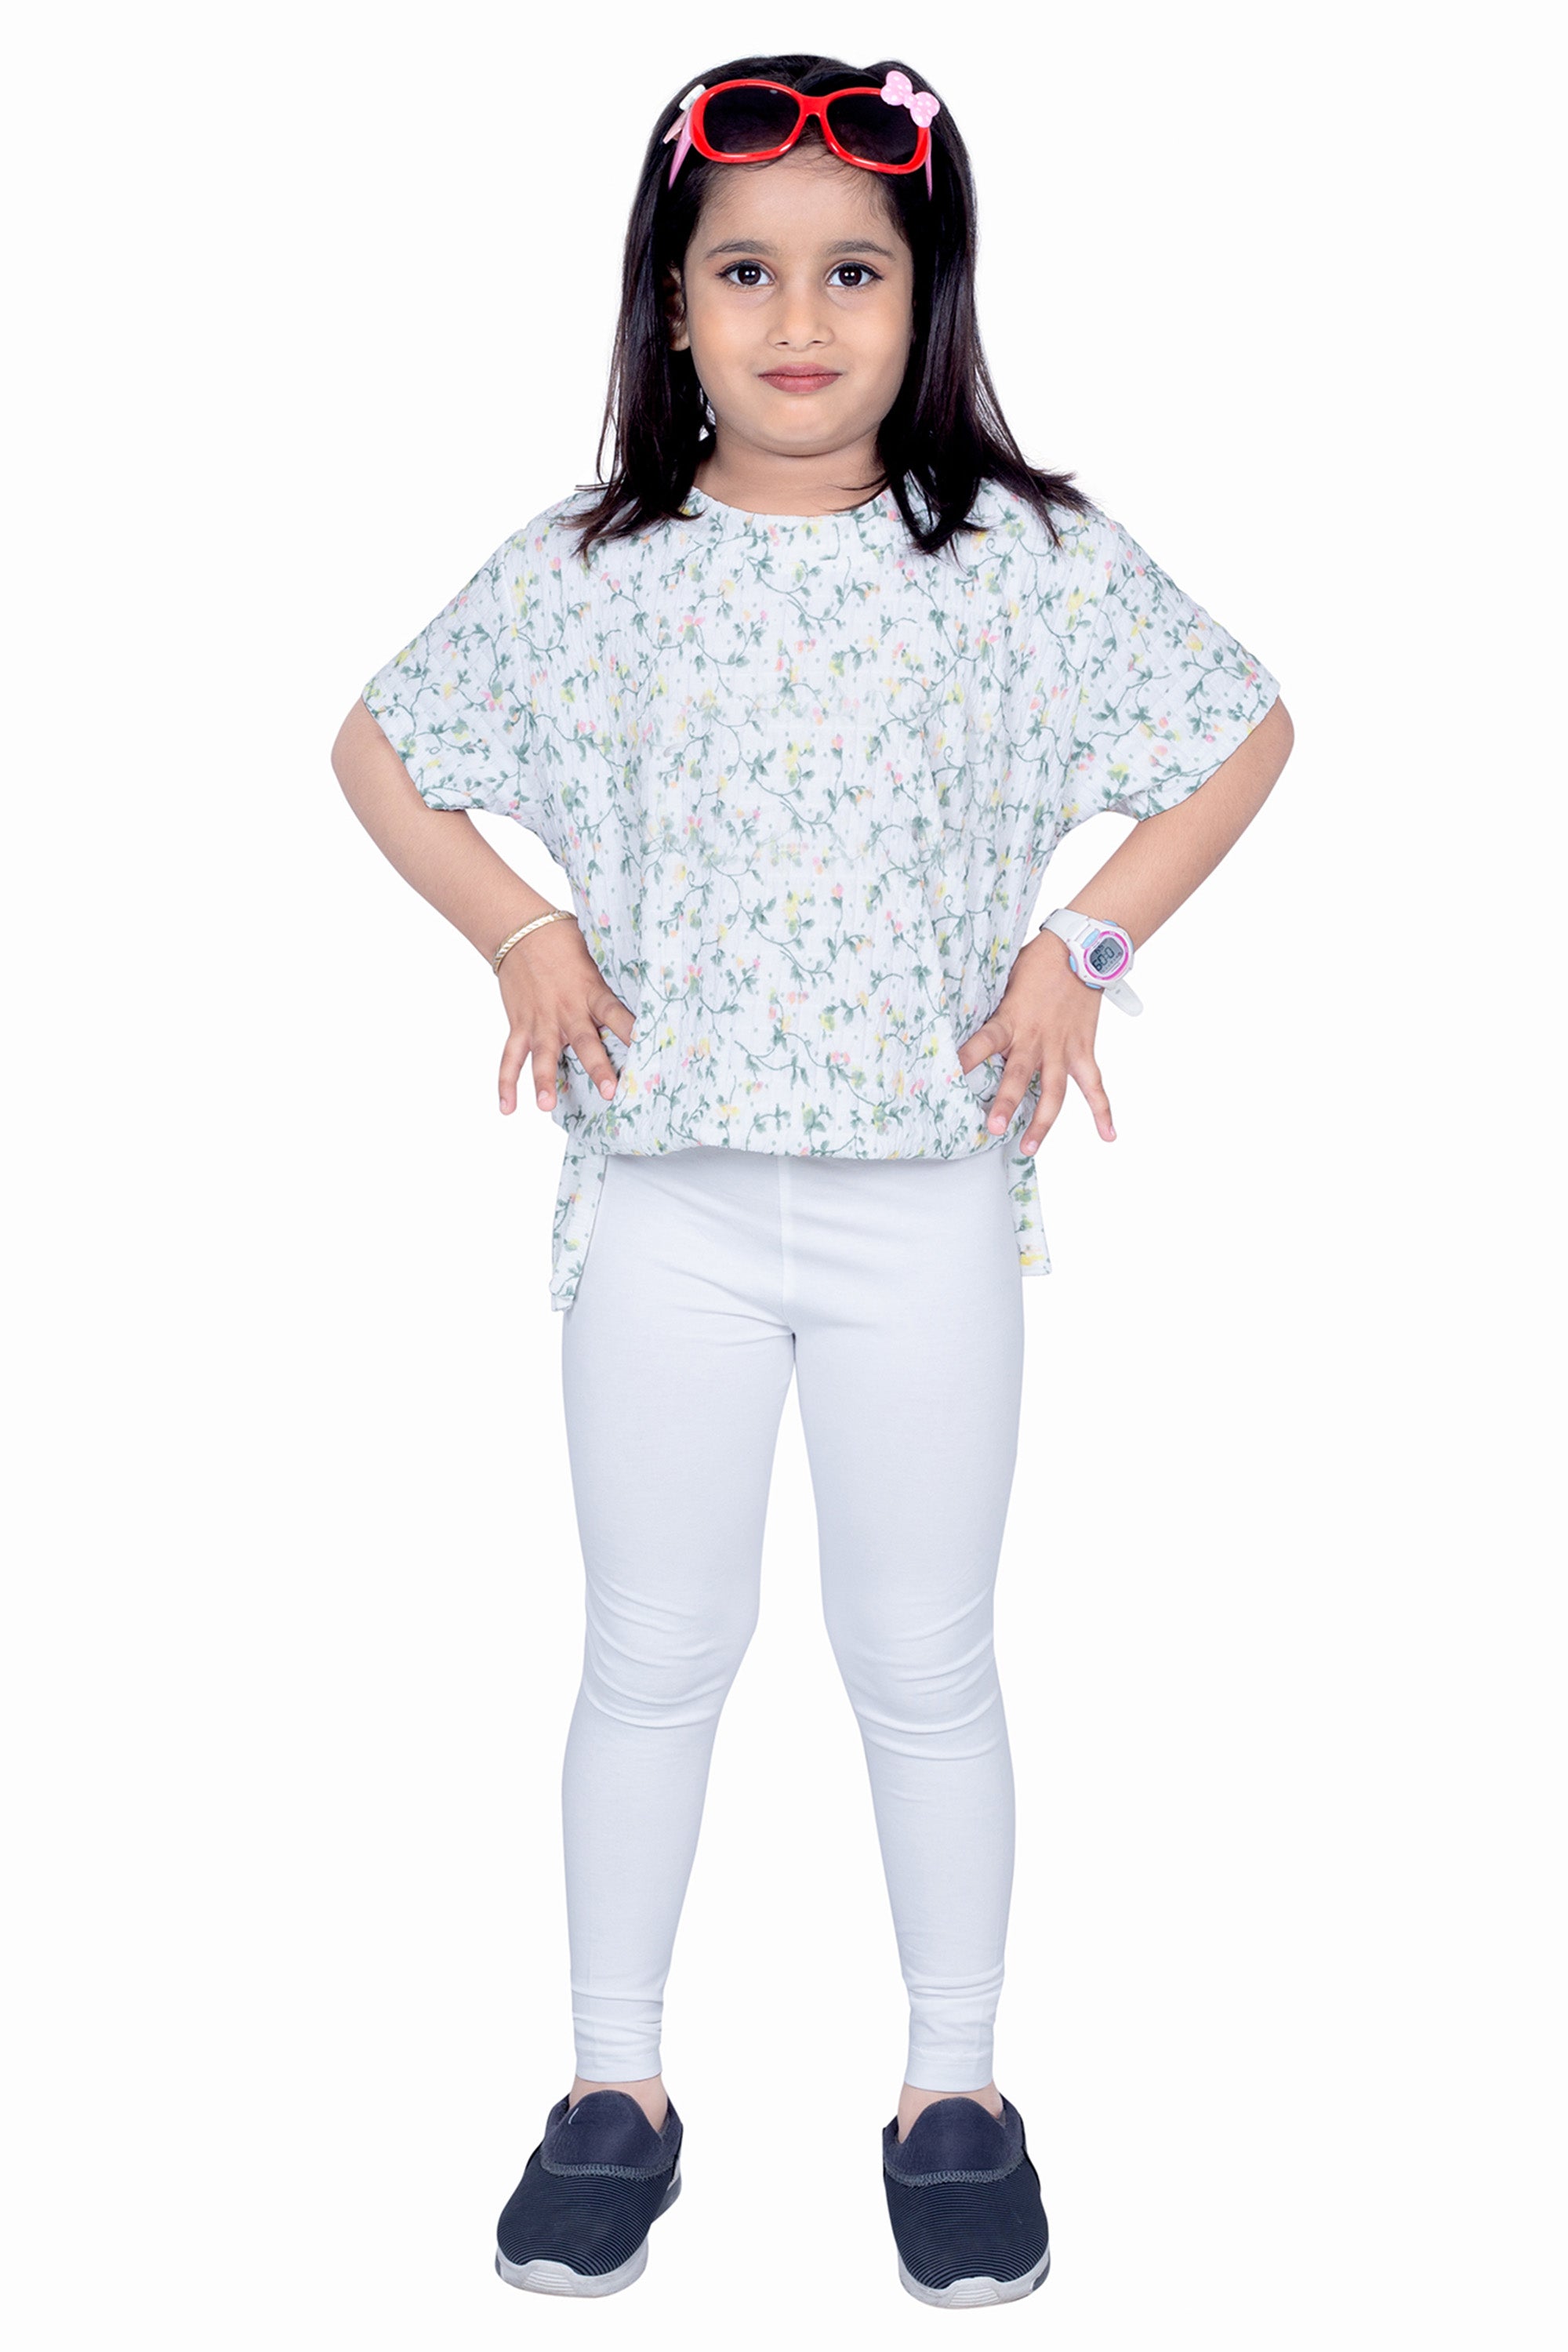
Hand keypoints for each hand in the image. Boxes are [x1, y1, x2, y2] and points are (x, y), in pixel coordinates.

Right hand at [496, 919, 635, 1115]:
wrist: (520, 932)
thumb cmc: (563, 942)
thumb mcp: (594, 954)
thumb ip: (612, 978)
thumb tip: (652, 983)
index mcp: (591, 991)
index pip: (616, 1013)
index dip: (632, 1030)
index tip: (649, 1048)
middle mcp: (567, 1009)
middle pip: (584, 1042)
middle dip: (597, 1067)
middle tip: (610, 1092)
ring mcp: (541, 1019)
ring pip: (543, 1054)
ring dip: (544, 1080)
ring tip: (547, 1106)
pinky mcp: (519, 1024)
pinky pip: (510, 1056)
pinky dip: (506, 1082)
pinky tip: (508, 1107)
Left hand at [956, 930, 1116, 1154]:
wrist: (1080, 951)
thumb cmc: (1036, 963)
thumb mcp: (1004, 981)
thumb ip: (990, 1008)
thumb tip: (957, 1018)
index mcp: (1010, 1020)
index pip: (983, 1042)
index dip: (965, 1058)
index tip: (947, 1076)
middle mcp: (1035, 1040)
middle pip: (1019, 1077)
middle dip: (1007, 1103)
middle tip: (993, 1128)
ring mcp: (1061, 1048)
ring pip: (1053, 1092)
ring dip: (1042, 1123)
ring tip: (1028, 1149)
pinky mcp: (1083, 1050)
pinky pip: (1094, 1085)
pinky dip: (1103, 1111)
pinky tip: (1108, 1135)